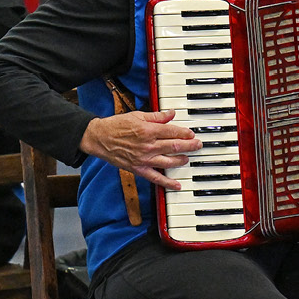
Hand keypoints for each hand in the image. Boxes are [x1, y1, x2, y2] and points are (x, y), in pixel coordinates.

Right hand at [79, 110, 202, 190]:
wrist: (100, 138)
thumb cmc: (117, 125)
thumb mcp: (138, 115)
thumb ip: (157, 116)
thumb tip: (171, 113)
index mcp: (148, 130)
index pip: (172, 131)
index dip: (185, 133)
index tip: (192, 133)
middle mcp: (148, 145)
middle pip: (174, 146)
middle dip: (189, 146)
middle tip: (198, 145)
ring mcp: (144, 159)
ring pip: (169, 162)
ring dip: (182, 160)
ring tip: (188, 158)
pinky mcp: (138, 169)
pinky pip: (155, 178)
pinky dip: (167, 183)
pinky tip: (177, 185)